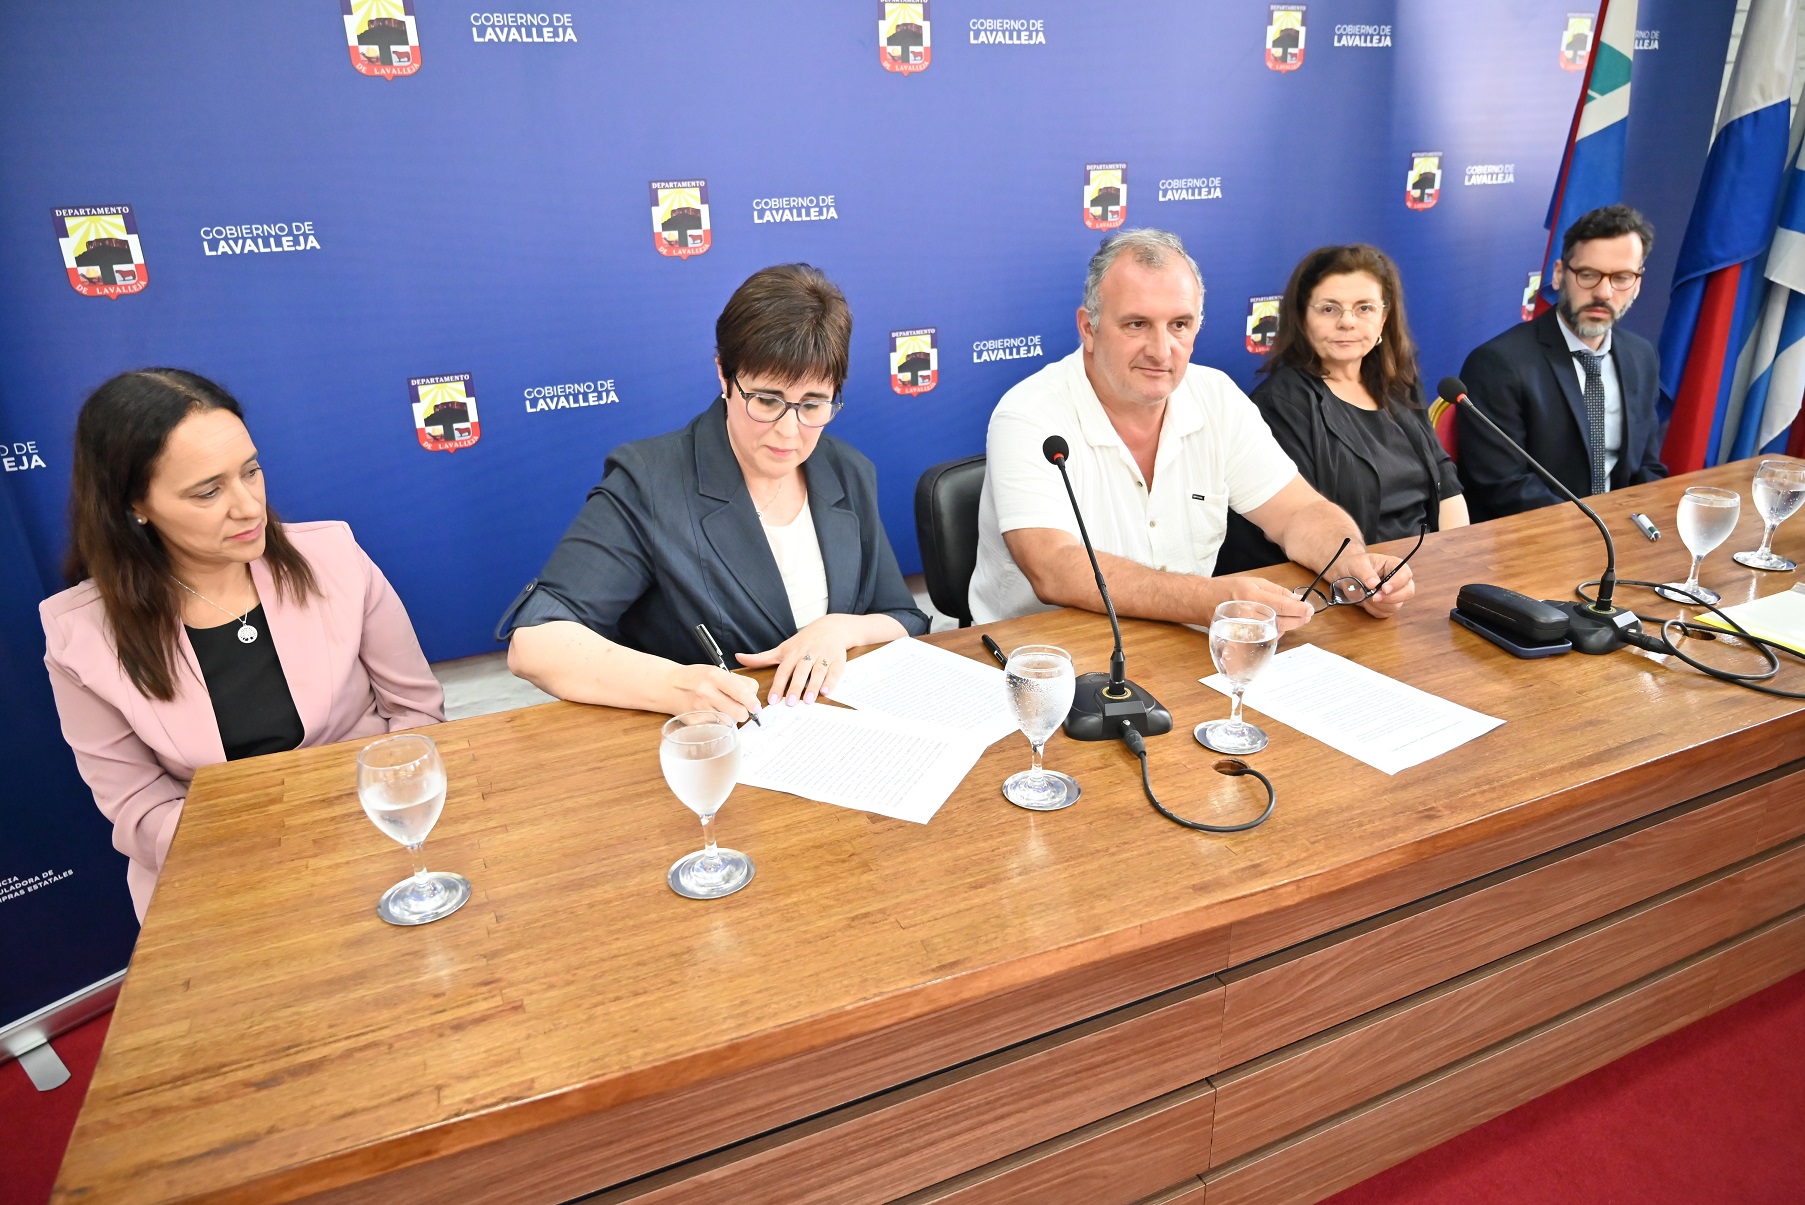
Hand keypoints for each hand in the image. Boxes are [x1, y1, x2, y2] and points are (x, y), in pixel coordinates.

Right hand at [668, 663, 762, 723]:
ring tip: (723, 708)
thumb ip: (737, 682)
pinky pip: (717, 727)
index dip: (753, 701)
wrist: (668, 685)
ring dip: (731, 717)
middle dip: (744, 712)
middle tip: (741, 708)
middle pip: (740, 712)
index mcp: (715, 676)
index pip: (743, 691)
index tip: (756, 706)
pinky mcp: (695, 722)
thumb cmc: (696, 678)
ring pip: (730, 721)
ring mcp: (700, 709)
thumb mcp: (716, 671)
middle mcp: (707, 692)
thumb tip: (754, 699)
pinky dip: (719, 722)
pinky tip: (711, 713)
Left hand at [736, 614, 862, 704]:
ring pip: (817, 671)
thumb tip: (738, 658)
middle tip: (791, 703)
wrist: (832, 627)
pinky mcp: (838, 659)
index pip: (783, 670)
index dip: (778, 685)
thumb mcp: (783, 648)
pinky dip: (831, 681)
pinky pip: (835, 671)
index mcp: (793, 653)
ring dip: (813, 686)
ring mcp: (823, 656)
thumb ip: (762, 657)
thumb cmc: (804, 641)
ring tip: (809, 700)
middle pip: (800, 671)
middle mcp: (807, 654)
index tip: (773, 700)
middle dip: (795, 687)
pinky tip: (826, 691)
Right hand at [1215, 576, 1315, 631]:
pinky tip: (1278, 626)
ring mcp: (1246, 628)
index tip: (1309, 609)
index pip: (1283, 606)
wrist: (1204, 601)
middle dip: (1298, 619)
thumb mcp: (1254, 582)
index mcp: (1253, 597)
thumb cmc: (1227, 589)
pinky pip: (1265, 638)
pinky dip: (1276, 632)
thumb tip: (1296, 600)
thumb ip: (1276, 591)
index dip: (1300, 609)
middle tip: (1306, 615)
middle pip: (1282, 622)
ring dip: (1288, 626)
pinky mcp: (1242, 638)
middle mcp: (1249, 613)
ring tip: (1294, 619)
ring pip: (1275, 632)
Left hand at [1341, 552, 1414, 618]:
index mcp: (1393, 565)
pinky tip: (1365, 602)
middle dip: (1391, 598)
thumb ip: (1365, 573)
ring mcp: (1394, 594)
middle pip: (1408, 592)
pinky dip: (1374, 610)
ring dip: (1379, 605)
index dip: (1397, 583)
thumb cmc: (1353, 565)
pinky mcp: (1387, 605)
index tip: (1384, 589)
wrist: (1344, 575)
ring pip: (1396, 606)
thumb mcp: (1356, 564)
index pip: (1405, 574)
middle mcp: (1397, 580)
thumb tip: (1374, 584)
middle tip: (1374, 597)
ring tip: (1364, 597)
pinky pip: (1385, 613)